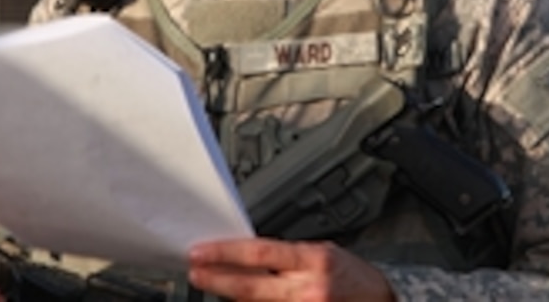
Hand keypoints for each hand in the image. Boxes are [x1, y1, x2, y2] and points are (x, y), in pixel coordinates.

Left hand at [188, 237, 394, 301]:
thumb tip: (252, 257)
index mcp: (313, 260)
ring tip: (211, 283)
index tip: (201, 252)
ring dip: (230, 296)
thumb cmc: (354, 278)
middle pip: (251, 287)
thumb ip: (289, 256)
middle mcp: (308, 288)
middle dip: (217, 279)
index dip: (225, 253)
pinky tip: (237, 301)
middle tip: (194, 271)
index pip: (260, 254)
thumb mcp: (324, 253)